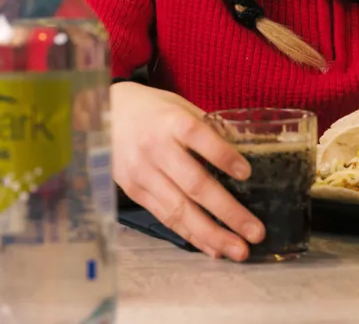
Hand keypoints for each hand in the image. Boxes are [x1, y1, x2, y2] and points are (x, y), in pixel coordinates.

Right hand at [111, 82, 264, 260]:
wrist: (103, 115)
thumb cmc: (152, 111)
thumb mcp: (180, 107)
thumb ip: (208, 129)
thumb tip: (248, 153)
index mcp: (171, 121)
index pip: (198, 137)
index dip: (223, 155)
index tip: (247, 173)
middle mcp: (155, 148)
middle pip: (194, 184)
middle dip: (228, 212)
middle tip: (256, 232)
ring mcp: (142, 172)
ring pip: (179, 210)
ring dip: (212, 234)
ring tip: (239, 251)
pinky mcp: (134, 191)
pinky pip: (166, 218)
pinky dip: (192, 235)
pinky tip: (213, 247)